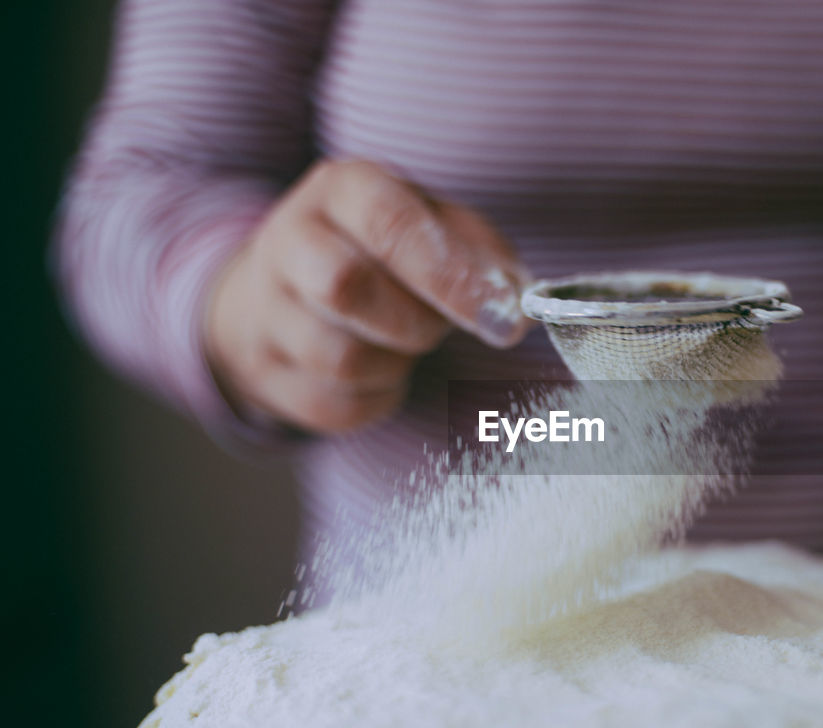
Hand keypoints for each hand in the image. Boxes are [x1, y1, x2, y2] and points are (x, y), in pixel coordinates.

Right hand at [204, 159, 531, 432]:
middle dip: (415, 322)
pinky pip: (334, 405)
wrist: (290, 288)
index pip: (390, 224)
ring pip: (341, 358)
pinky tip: (379, 368)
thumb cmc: (385, 254)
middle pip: (346, 286)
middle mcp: (288, 239)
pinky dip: (375, 398)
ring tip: (403, 340)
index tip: (504, 316)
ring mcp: (265, 309)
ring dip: (396, 363)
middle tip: (438, 326)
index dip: (451, 275)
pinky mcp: (264, 371)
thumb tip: (520, 301)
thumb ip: (484, 255)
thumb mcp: (437, 226)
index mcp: (341, 188)